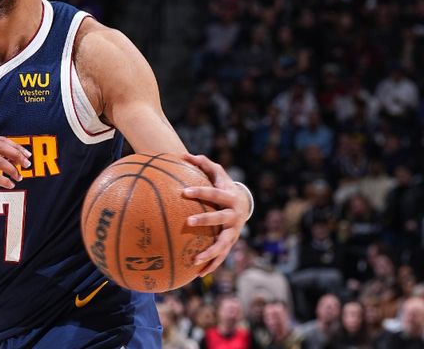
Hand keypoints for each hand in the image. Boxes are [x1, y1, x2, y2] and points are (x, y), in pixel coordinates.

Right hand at [0, 137, 30, 208]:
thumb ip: (0, 157)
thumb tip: (21, 156)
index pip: (0, 140)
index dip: (16, 147)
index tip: (27, 155)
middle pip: (0, 146)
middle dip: (17, 155)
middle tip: (27, 164)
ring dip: (13, 170)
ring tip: (19, 178)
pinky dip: (5, 181)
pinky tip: (10, 185)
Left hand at [181, 153, 250, 276]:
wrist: (245, 205)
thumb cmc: (224, 185)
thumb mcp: (217, 173)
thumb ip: (202, 163)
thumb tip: (183, 154)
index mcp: (229, 197)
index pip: (214, 193)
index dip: (201, 191)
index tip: (184, 191)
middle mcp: (234, 215)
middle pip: (220, 218)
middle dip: (205, 220)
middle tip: (187, 222)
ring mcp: (234, 231)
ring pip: (223, 244)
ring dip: (210, 253)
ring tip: (194, 261)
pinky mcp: (231, 243)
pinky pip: (221, 256)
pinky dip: (211, 265)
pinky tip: (196, 274)